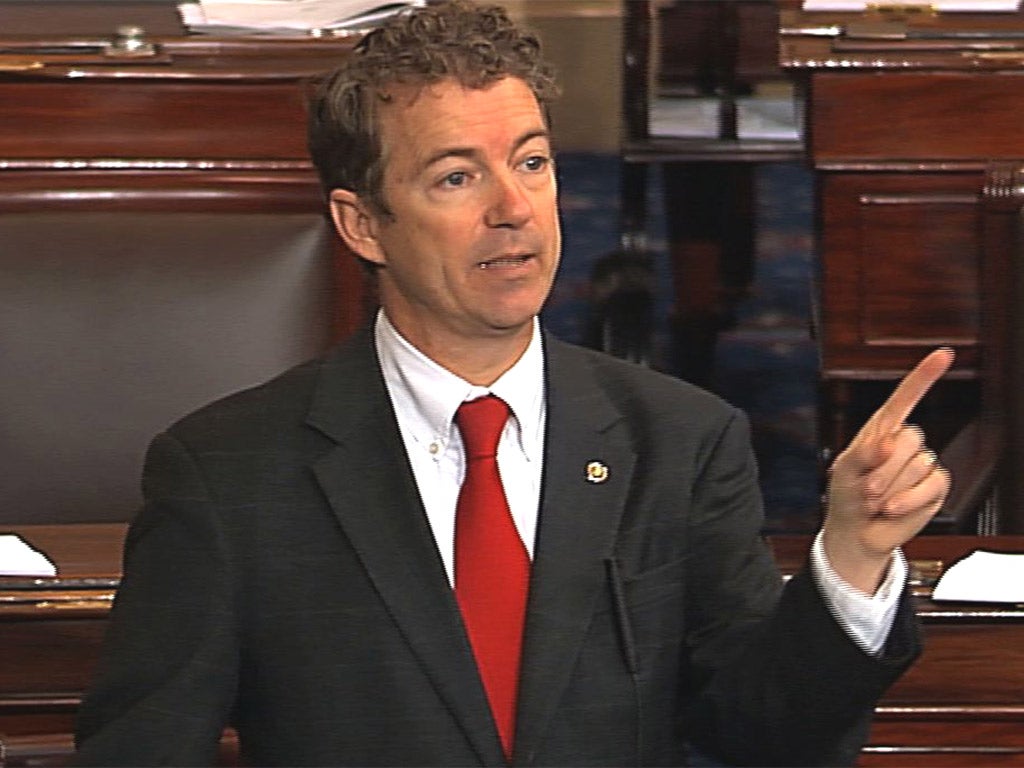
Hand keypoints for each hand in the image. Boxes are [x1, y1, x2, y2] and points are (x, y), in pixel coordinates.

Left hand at [823, 348, 953, 593]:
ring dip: (889, 488)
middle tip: (865, 488)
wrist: (856, 529)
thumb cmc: (846, 494)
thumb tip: (888, 442)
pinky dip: (908, 500)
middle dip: (882, 468)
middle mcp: (907, 442)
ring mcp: (924, 463)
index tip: (945, 353)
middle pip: (908, 439)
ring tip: (875, 500)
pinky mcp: (936, 487)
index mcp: (882, 429)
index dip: (925, 376)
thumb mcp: (843, 471)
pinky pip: (930, 486)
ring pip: (917, 465)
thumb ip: (862, 454)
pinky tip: (892, 508)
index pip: (905, 397)